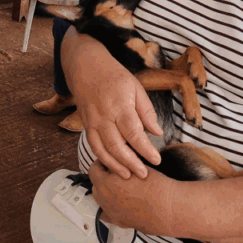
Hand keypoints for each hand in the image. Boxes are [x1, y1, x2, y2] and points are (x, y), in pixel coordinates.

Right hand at [63, 30, 162, 178]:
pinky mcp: (85, 125)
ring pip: (102, 149)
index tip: (156, 160)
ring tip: (128, 176)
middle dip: (131, 163)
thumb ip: (146, 111)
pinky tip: (112, 166)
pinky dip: (101, 158)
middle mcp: (103, 116)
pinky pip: (92, 145)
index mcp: (119, 105)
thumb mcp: (136, 87)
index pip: (134, 133)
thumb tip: (157, 133)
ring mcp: (92, 121)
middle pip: (116, 146)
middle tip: (144, 174)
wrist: (85, 66)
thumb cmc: (113, 75)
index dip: (145, 149)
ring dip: (115, 165)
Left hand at [89, 161, 176, 235]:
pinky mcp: (119, 222)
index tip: (111, 163)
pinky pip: (106, 215)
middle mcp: (104, 198)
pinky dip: (109, 209)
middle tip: (117, 175)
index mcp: (105, 182)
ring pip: (100, 199)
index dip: (103, 164)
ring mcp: (110, 211)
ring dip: (106, 192)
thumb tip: (118, 159)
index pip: (95, 169)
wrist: (169, 207)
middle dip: (103, 178)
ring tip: (120, 188)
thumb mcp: (136, 166)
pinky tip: (120, 204)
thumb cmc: (156, 186)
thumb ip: (122, 163)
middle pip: (96, 184)